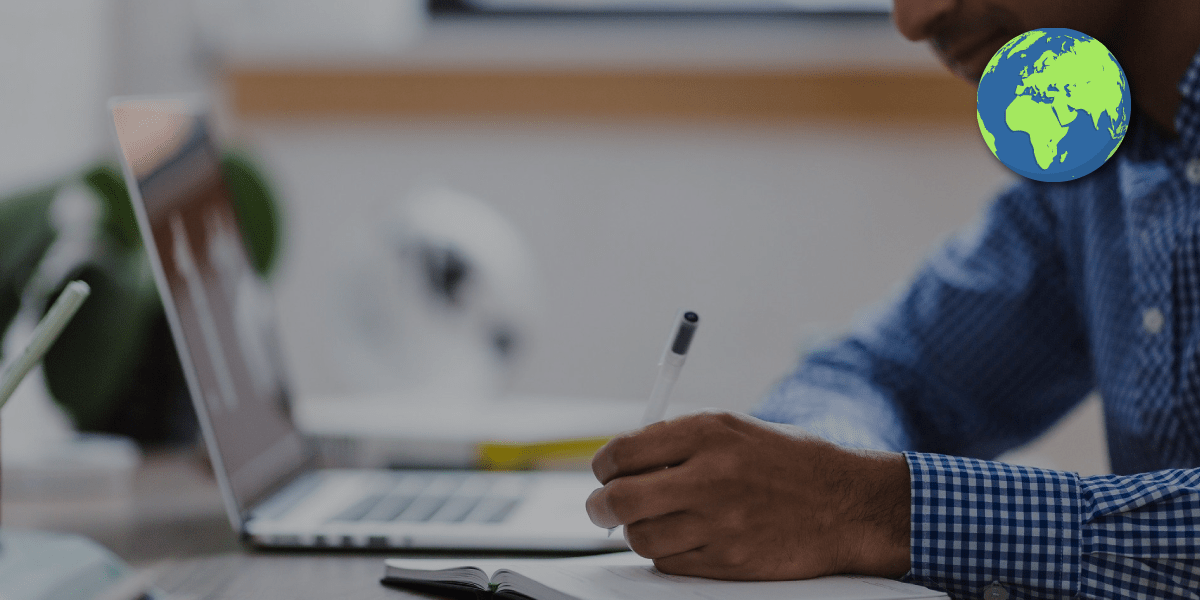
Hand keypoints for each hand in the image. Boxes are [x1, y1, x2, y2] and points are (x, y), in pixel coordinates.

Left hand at [586, 410, 910, 579]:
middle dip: (600, 506)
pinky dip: (665, 553)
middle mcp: (709, 475)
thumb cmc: (788, 463)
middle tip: (601, 508)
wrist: (846, 505)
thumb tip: (622, 462)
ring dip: (635, 532)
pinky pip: (669, 563)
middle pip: (620, 499)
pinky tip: (683, 538)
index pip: (624, 451)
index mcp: (708, 432)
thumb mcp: (734, 429)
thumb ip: (678, 441)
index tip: (604, 472)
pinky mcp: (727, 561)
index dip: (603, 466)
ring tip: (651, 522)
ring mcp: (718, 522)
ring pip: (640, 537)